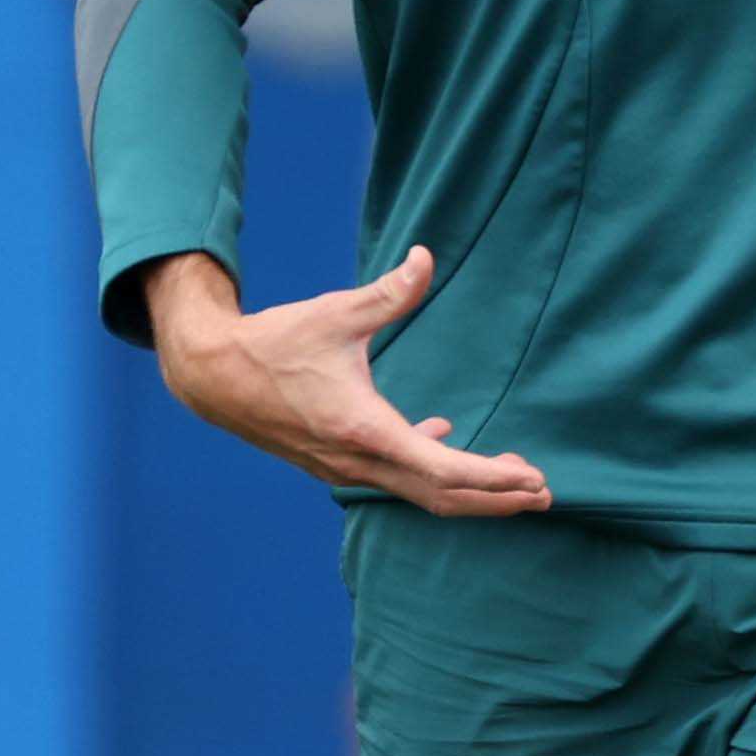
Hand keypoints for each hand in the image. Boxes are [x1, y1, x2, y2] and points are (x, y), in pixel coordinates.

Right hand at [142, 247, 549, 518]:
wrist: (211, 375)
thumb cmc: (274, 342)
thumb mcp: (336, 314)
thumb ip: (388, 293)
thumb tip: (425, 257)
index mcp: (363, 429)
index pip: (442, 471)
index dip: (492, 480)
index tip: (532, 481)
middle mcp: (356, 460)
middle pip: (439, 497)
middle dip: (495, 499)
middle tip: (543, 494)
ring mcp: (343, 467)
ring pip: (417, 493)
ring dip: (466, 490)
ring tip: (513, 481)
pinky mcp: (333, 461)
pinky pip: (392, 476)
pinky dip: (427, 468)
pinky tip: (442, 438)